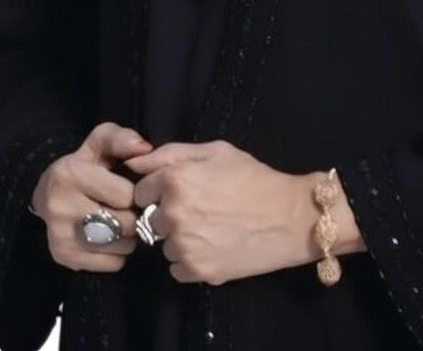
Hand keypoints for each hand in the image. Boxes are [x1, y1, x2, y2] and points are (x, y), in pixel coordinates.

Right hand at [30, 121, 153, 272]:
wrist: (48, 192)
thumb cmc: (84, 164)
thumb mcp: (100, 141)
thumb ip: (122, 138)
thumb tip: (144, 148)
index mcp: (70, 175)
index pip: (125, 195)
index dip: (135, 193)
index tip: (130, 189)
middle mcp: (60, 207)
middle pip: (124, 224)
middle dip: (134, 216)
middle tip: (129, 209)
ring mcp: (60, 236)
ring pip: (120, 246)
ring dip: (129, 236)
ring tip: (120, 221)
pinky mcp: (64, 257)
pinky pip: (111, 264)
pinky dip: (118, 253)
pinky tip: (110, 237)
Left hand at [125, 139, 305, 285]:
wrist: (289, 218)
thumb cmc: (254, 178)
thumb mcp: (216, 151)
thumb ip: (170, 153)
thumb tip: (132, 162)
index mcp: (175, 180)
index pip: (141, 191)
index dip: (159, 190)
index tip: (181, 191)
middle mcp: (174, 215)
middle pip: (151, 219)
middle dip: (169, 214)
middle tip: (201, 209)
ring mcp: (184, 246)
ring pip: (164, 245)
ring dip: (180, 239)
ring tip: (211, 228)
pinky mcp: (197, 271)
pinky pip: (177, 268)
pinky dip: (191, 260)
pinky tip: (214, 246)